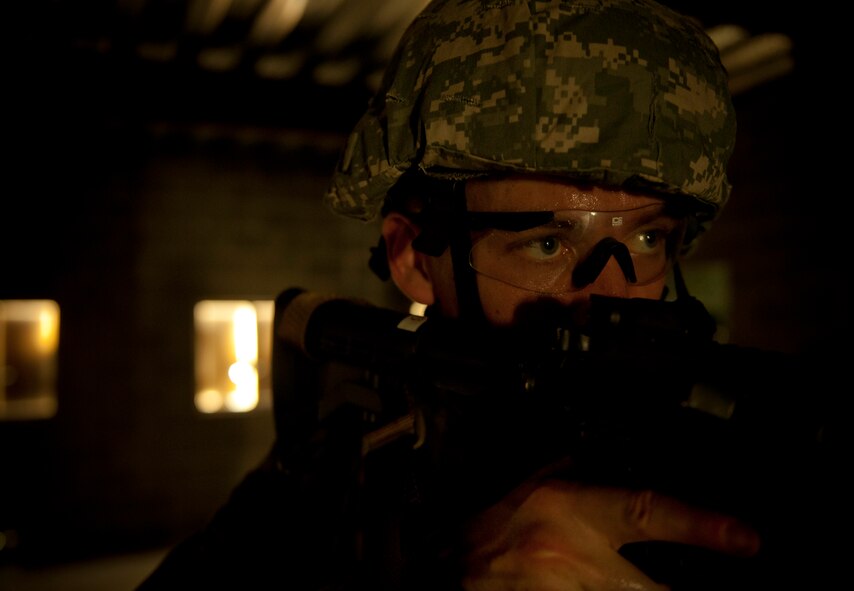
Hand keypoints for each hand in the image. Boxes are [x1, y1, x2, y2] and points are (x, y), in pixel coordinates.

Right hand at [460, 476, 760, 590]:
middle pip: (651, 588)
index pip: (646, 512)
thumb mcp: (531, 483)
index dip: (701, 525)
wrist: (436, 562)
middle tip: (718, 589)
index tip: (747, 540)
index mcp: (570, 510)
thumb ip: (574, 475)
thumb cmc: (482, 523)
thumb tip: (606, 468)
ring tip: (643, 586)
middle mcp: (573, 558)